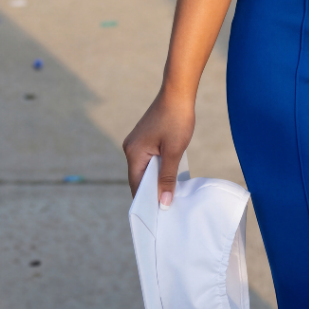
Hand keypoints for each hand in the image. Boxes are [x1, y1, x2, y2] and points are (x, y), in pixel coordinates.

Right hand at [122, 87, 195, 203]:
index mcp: (133, 153)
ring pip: (145, 168)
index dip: (147, 201)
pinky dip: (157, 168)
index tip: (158, 216)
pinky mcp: (145, 137)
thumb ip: (167, 178)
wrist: (178, 91)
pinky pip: (148, 159)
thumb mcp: (174, 151)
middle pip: (139, 178)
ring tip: (170, 194)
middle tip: (167, 208)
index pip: (137, 185)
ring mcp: (137, 142)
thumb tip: (164, 203)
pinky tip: (169, 174)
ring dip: (156, 179)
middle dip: (152, 192)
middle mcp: (131, 148)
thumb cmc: (176, 120)